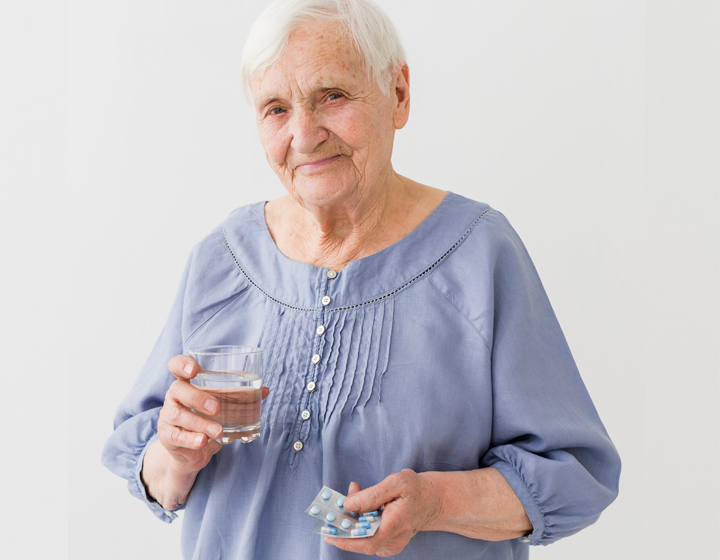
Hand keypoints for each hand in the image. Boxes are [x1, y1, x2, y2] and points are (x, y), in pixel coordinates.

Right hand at [159, 354, 269, 470]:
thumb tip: (265, 390)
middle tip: (217, 407)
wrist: (192, 451)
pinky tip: (203, 441)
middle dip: (197, 397)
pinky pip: (176, 436)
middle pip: (177, 389)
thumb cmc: (207, 419)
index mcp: (186, 382)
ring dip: (200, 423)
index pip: (176, 365)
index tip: (194, 369)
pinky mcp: (167, 436)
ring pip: (178, 415)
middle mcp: (174, 396)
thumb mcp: (222, 405)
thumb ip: (241, 395)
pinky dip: (191, 439)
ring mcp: (167, 416)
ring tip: (219, 431)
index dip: (182, 364)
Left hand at [325, 470, 441, 556]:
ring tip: (349, 503)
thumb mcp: (396, 482)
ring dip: (351, 525)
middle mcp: (395, 539)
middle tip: (334, 510)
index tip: (329, 533)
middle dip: (344, 527)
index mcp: (397, 524)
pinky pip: (369, 540)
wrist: (433, 500)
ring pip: (364, 541)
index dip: (346, 541)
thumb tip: (348, 504)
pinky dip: (359, 528)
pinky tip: (359, 512)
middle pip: (362, 543)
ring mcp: (393, 544)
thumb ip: (372, 494)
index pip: (368, 542)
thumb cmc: (415, 489)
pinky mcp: (390, 544)